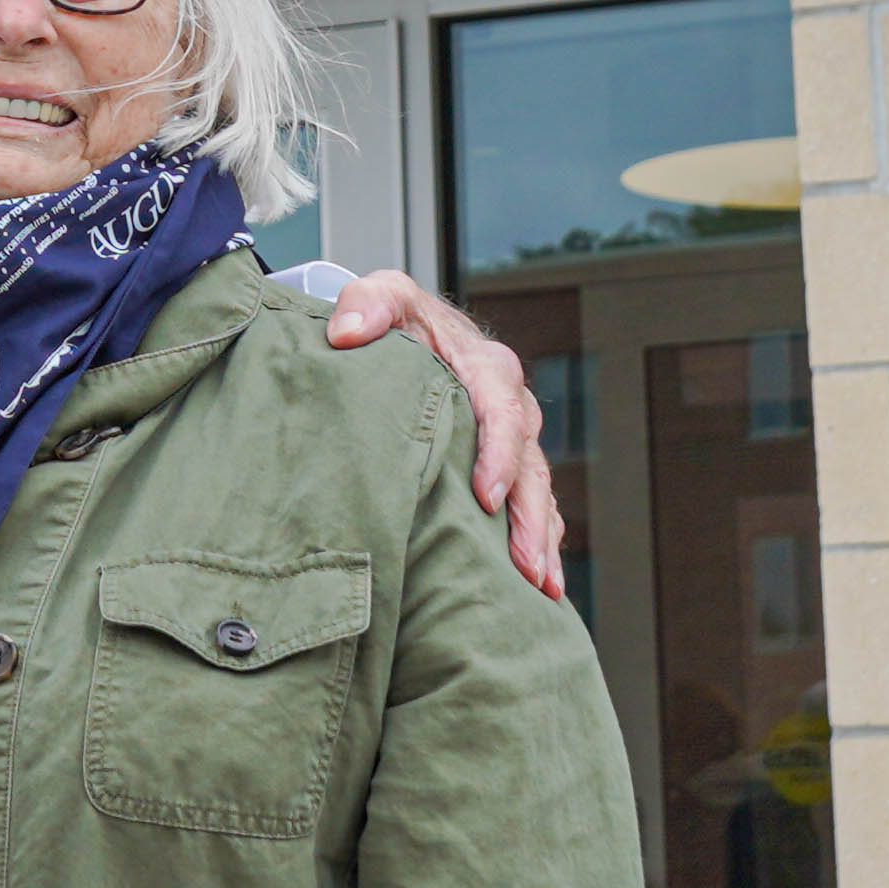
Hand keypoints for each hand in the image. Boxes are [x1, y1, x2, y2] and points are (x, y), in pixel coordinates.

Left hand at [319, 272, 564, 599]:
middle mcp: (509, 403)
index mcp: (484, 366)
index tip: (487, 498)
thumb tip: (345, 333)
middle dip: (530, 517)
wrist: (410, 331)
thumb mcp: (380, 298)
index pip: (501, 413)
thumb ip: (366, 305)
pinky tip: (541, 587)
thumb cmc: (394, 318)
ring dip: (543, 539)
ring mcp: (514, 438)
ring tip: (541, 589)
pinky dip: (541, 542)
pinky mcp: (509, 463)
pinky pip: (535, 505)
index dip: (498, 456)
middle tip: (524, 566)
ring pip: (539, 491)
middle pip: (531, 464)